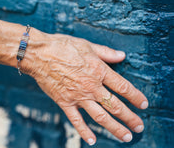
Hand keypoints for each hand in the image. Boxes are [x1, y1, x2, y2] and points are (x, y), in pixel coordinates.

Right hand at [24, 33, 147, 145]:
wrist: (39, 54)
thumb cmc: (62, 46)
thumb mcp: (87, 45)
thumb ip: (106, 53)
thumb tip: (122, 56)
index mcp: (98, 71)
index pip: (123, 87)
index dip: (136, 97)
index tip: (143, 104)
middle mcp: (91, 86)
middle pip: (115, 106)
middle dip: (130, 118)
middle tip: (139, 127)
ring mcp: (78, 96)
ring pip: (100, 117)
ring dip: (114, 128)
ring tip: (125, 137)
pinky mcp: (64, 102)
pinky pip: (76, 120)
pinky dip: (84, 131)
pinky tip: (92, 140)